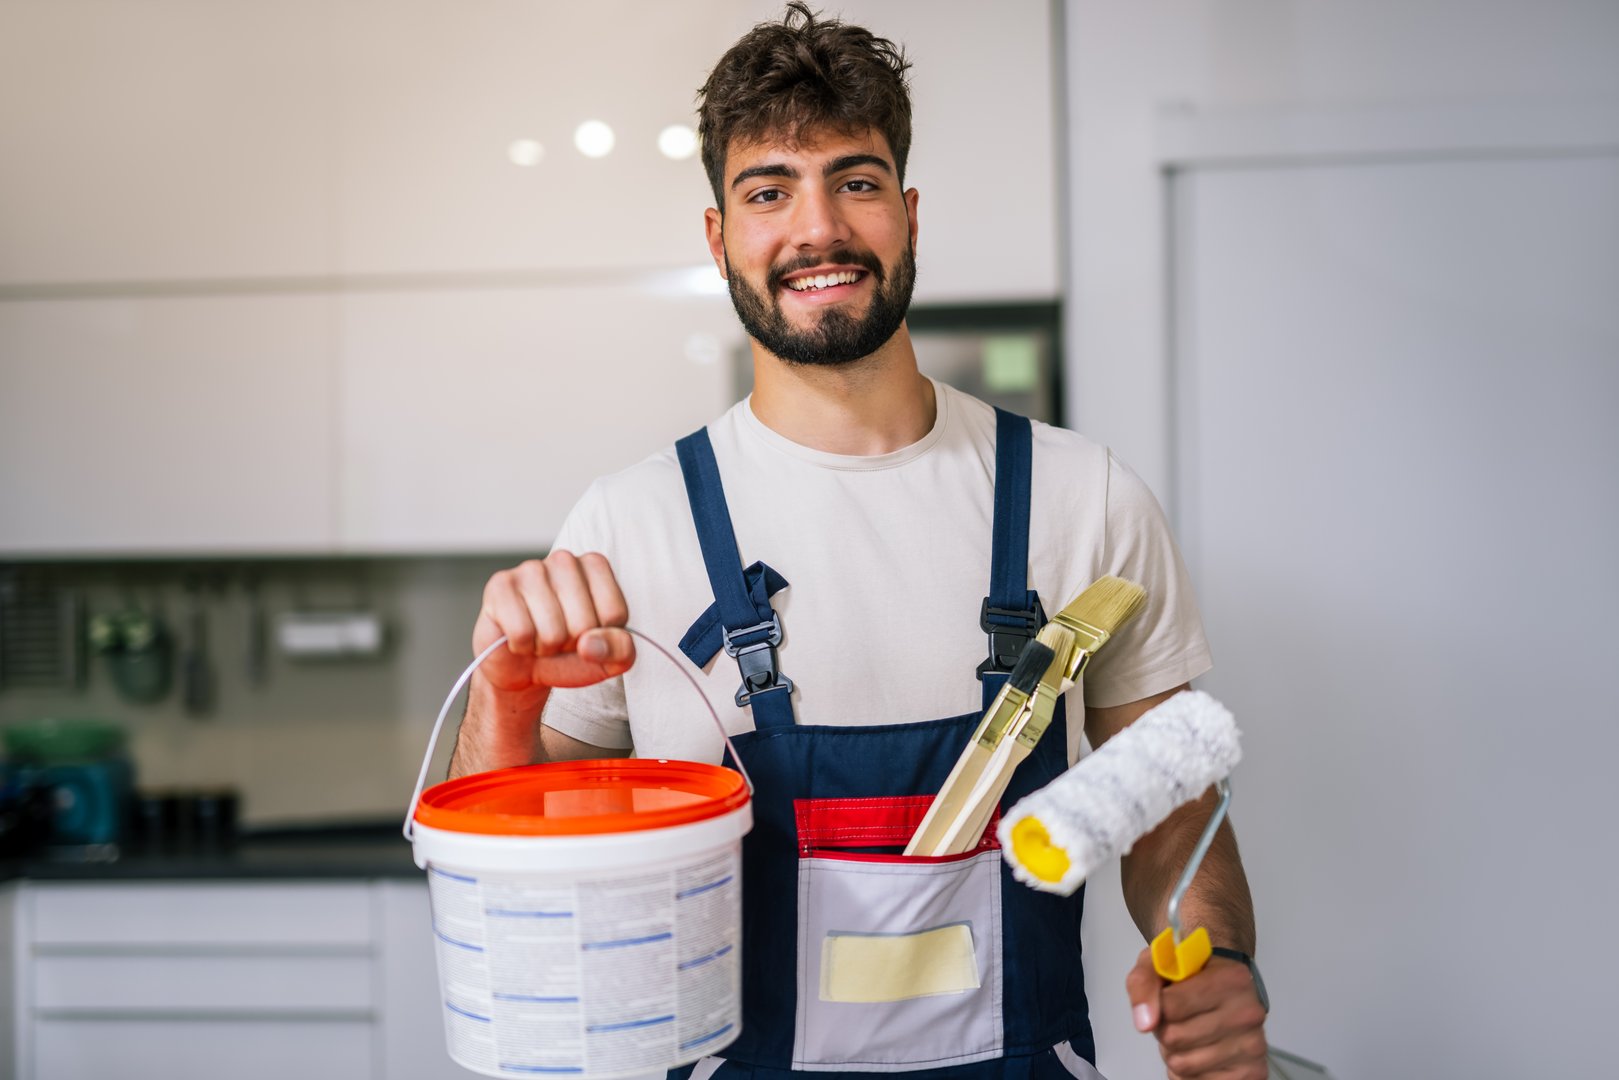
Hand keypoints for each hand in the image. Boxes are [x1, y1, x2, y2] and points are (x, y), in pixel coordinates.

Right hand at [473, 552, 634, 693]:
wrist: (523, 669)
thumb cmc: (568, 655)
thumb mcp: (609, 660)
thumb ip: (620, 650)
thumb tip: (591, 643)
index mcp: (596, 568)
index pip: (614, 614)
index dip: (600, 638)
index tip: (587, 635)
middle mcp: (565, 560)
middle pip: (584, 623)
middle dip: (571, 644)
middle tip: (558, 639)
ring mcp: (531, 569)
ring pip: (553, 631)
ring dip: (545, 647)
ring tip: (538, 637)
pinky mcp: (501, 585)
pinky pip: (522, 633)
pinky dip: (521, 646)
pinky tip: (518, 636)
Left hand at [1126, 947, 1267, 1079]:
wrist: (1227, 982)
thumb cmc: (1193, 970)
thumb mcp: (1161, 960)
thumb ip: (1144, 983)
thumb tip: (1145, 1023)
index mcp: (1231, 979)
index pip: (1171, 1006)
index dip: (1159, 1004)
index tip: (1169, 995)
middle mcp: (1248, 1013)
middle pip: (1174, 1038)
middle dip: (1165, 1029)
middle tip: (1177, 1017)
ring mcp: (1253, 1046)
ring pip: (1182, 1064)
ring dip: (1174, 1052)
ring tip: (1187, 1033)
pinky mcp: (1253, 1072)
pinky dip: (1189, 1074)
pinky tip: (1199, 1052)